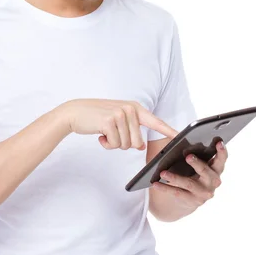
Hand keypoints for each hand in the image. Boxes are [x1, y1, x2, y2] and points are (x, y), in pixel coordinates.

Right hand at [59, 98, 177, 150]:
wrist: (75, 112)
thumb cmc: (97, 117)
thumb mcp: (118, 120)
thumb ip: (131, 130)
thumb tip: (139, 146)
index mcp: (135, 108)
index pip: (155, 122)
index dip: (168, 130)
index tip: (180, 137)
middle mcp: (130, 109)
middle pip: (137, 142)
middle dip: (124, 144)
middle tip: (112, 133)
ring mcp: (120, 114)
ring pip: (125, 145)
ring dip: (114, 143)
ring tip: (105, 131)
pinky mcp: (110, 121)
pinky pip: (115, 144)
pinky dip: (106, 144)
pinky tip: (100, 134)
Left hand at [151, 141, 228, 214]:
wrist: (189, 199)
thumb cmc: (194, 174)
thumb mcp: (198, 165)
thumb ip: (197, 155)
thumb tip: (184, 142)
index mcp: (216, 169)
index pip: (221, 159)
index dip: (221, 151)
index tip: (218, 142)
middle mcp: (213, 182)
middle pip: (206, 171)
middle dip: (197, 163)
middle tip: (188, 156)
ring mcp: (204, 193)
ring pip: (189, 183)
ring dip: (175, 178)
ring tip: (163, 172)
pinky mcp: (193, 201)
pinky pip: (177, 193)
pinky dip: (165, 188)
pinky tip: (156, 184)